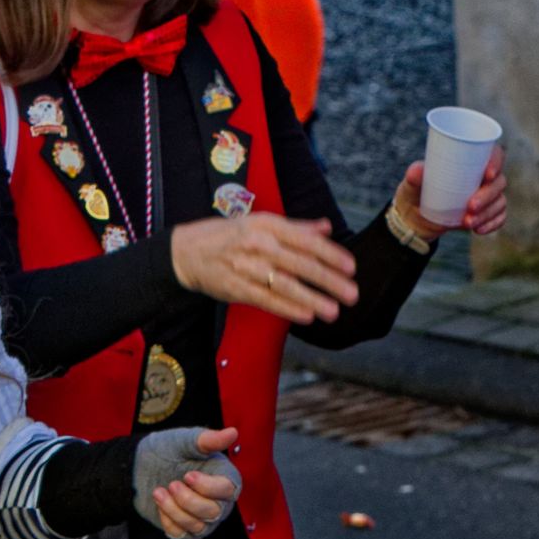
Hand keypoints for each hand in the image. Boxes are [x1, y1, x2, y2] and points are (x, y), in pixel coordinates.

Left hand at [134, 425, 242, 538]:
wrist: (139, 467)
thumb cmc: (167, 451)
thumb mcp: (185, 441)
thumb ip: (208, 440)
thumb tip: (233, 432)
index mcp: (225, 479)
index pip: (229, 490)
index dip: (208, 486)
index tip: (188, 474)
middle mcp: (219, 502)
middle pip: (213, 512)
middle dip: (187, 500)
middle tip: (171, 483)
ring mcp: (203, 519)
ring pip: (198, 526)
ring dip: (173, 510)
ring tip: (158, 491)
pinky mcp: (187, 531)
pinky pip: (184, 537)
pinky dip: (168, 522)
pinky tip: (160, 504)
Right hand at [170, 212, 358, 323]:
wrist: (185, 251)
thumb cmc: (231, 236)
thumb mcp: (261, 223)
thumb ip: (296, 228)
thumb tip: (326, 228)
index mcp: (268, 225)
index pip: (306, 241)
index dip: (331, 254)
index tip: (352, 268)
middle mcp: (257, 244)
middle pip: (299, 264)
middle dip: (329, 281)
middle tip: (352, 294)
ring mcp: (245, 266)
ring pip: (283, 284)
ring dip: (311, 299)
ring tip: (333, 311)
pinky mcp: (235, 287)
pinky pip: (265, 299)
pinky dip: (286, 308)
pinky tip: (306, 316)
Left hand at [395, 146, 508, 238]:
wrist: (415, 218)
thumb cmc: (416, 193)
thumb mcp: (412, 184)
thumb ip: (414, 176)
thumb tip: (416, 171)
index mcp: (470, 163)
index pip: (493, 154)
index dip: (496, 161)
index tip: (488, 174)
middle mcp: (482, 178)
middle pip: (499, 182)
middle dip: (488, 195)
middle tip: (470, 207)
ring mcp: (487, 196)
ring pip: (500, 202)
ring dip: (487, 213)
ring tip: (467, 223)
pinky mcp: (486, 213)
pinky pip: (499, 218)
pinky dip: (492, 224)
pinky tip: (479, 230)